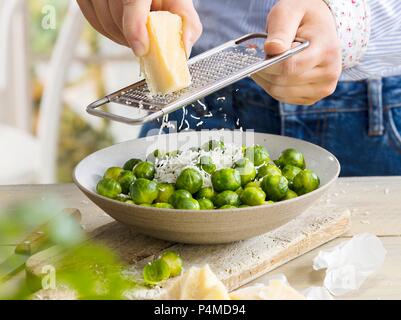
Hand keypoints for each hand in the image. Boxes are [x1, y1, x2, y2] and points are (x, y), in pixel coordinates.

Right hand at [76, 0, 201, 56]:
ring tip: (136, 35)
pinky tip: (122, 29)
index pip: (131, 1)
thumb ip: (188, 24)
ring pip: (103, 21)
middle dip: (131, 38)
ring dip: (120, 38)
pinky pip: (93, 21)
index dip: (134, 28)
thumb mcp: (180, 3)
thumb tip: (183, 50)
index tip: (141, 49)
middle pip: (116, 16)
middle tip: (145, 45)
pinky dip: (108, 32)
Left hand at [252, 0, 341, 104]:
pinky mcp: (313, 97)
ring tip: (266, 63)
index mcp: (327, 51)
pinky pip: (283, 98)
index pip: (291, 67)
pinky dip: (272, 87)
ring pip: (281, 93)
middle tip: (260, 57)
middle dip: (265, 71)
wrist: (320, 25)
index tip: (257, 57)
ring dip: (266, 80)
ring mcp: (323, 88)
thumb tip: (272, 49)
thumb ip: (280, 30)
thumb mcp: (290, 12)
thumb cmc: (303, 16)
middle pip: (284, 82)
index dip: (268, 65)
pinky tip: (272, 73)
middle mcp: (329, 73)